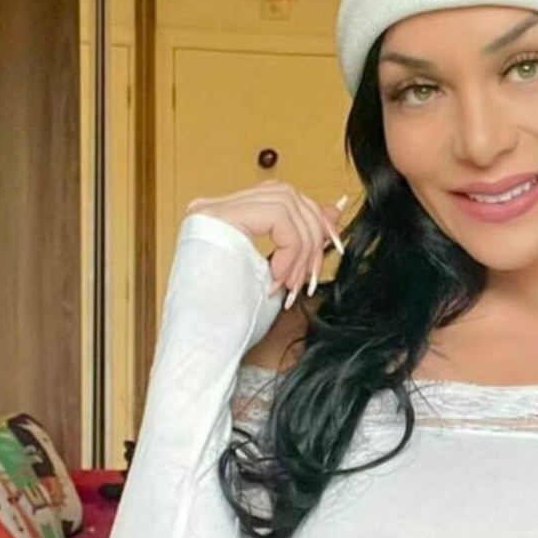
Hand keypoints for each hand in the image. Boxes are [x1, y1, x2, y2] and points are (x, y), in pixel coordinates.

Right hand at [184, 184, 349, 309]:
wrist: (204, 344)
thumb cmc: (234, 321)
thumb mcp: (279, 271)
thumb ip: (302, 237)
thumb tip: (333, 211)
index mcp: (222, 217)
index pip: (280, 197)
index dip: (311, 221)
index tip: (322, 255)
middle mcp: (212, 207)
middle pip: (286, 194)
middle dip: (311, 233)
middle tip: (309, 276)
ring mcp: (211, 209)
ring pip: (286, 201)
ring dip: (302, 246)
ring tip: (291, 283)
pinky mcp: (217, 218)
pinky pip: (278, 216)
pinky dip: (291, 248)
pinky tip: (279, 278)